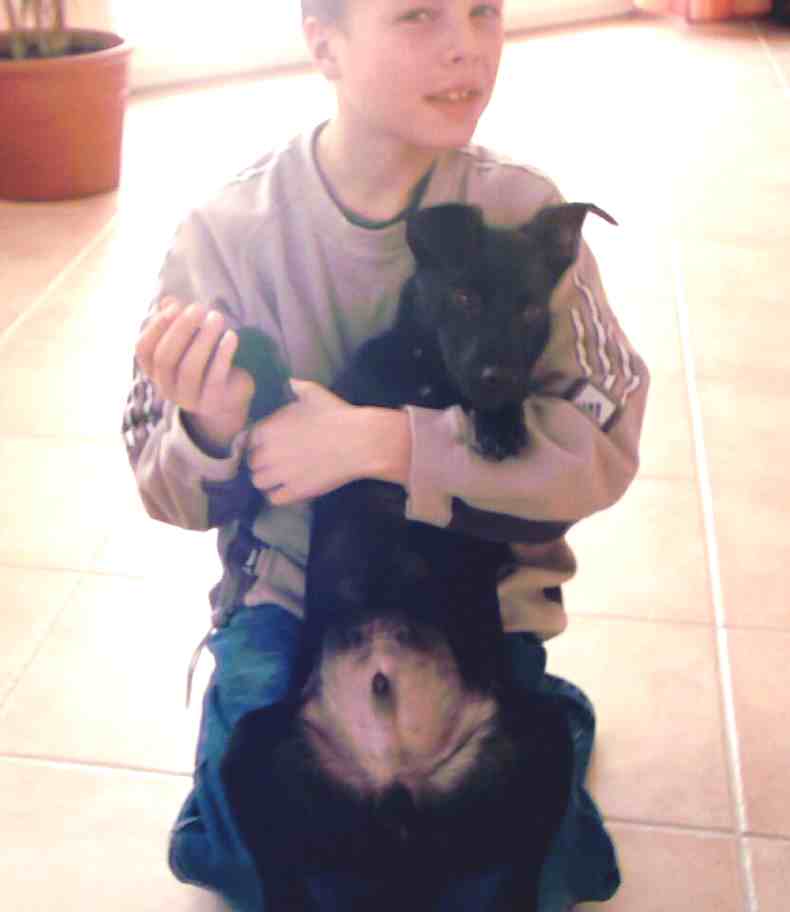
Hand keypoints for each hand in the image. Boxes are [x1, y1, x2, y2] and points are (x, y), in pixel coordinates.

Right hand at [135, 297, 253, 453]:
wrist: (231, 397)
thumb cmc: (206, 362)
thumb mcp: (191, 342)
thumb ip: (177, 322)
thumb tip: (167, 301)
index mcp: (155, 371)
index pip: (143, 350)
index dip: (156, 327)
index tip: (175, 306)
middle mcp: (166, 387)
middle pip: (165, 358)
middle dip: (181, 329)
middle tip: (199, 308)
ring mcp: (188, 399)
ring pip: (189, 368)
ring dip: (203, 339)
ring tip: (217, 317)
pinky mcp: (212, 402)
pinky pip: (215, 378)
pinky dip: (223, 354)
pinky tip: (232, 336)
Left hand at [246, 380, 411, 505]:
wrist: (359, 442)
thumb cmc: (336, 415)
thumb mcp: (315, 393)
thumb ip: (297, 387)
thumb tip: (290, 382)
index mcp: (268, 428)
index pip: (249, 439)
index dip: (258, 442)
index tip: (268, 443)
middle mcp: (269, 453)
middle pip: (251, 462)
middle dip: (261, 461)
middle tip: (275, 460)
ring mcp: (281, 474)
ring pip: (258, 481)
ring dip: (266, 479)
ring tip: (278, 477)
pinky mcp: (295, 491)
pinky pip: (273, 499)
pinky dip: (277, 495)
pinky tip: (287, 489)